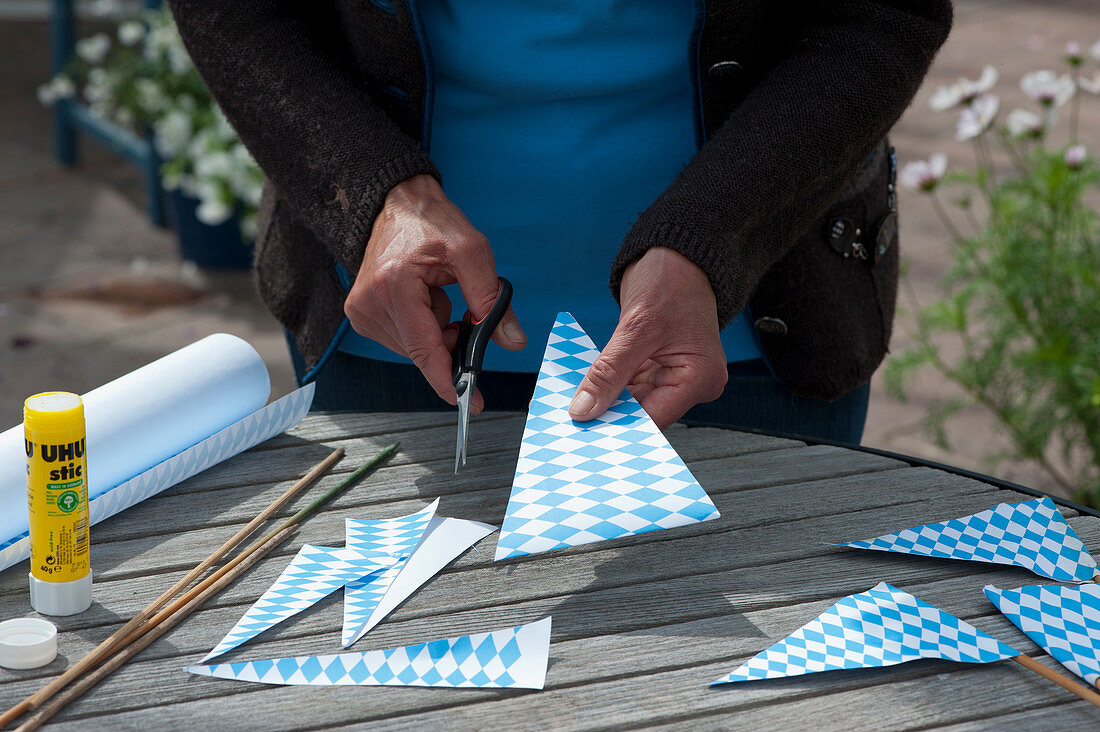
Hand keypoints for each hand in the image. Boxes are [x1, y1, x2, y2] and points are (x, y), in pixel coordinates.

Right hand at [344, 175, 525, 410]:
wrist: (397, 203)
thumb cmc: (432, 223)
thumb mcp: (473, 252)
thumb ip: (492, 300)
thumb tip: (513, 341)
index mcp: (394, 285)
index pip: (423, 348)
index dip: (448, 379)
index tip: (470, 401)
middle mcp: (369, 302)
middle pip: (421, 351)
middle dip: (449, 342)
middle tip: (460, 312)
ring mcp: (360, 311)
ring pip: (413, 349)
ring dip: (435, 333)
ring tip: (436, 296)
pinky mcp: (360, 314)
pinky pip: (402, 340)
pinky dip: (421, 328)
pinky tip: (423, 302)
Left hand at [568, 247, 727, 428]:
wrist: (677, 254)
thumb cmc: (672, 280)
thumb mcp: (636, 328)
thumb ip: (609, 372)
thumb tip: (583, 409)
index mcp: (700, 377)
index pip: (655, 419)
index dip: (619, 428)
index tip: (585, 435)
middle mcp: (692, 383)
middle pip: (643, 414)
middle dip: (608, 416)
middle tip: (571, 424)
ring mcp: (675, 375)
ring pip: (632, 401)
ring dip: (604, 403)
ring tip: (572, 411)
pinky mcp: (658, 366)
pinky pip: (629, 385)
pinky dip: (608, 388)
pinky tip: (583, 392)